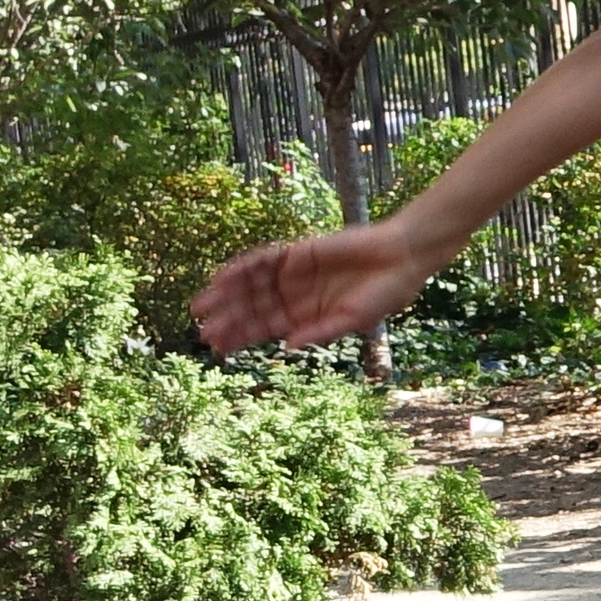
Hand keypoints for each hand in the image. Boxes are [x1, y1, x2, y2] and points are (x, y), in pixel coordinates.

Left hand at [196, 222, 445, 352]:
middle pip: (252, 309)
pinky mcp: (297, 252)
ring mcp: (293, 274)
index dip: (241, 338)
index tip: (218, 349)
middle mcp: (294, 296)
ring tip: (200, 307)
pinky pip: (263, 259)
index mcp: (306, 317)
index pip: (265, 329)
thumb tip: (286, 347)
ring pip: (251, 285)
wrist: (401, 258)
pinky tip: (222, 278)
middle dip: (227, 320)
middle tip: (202, 333)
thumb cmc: (385, 294)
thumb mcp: (353, 320)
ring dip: (226, 296)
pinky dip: (243, 268)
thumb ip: (321, 331)